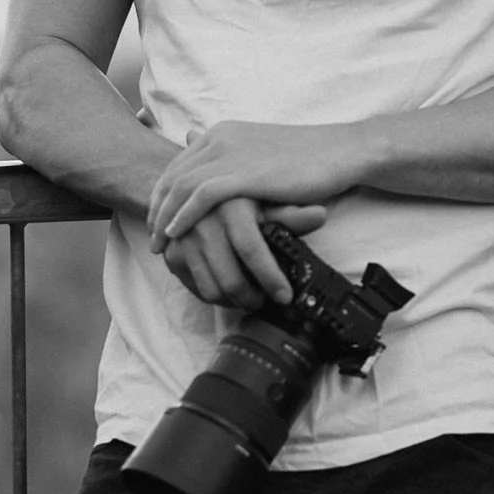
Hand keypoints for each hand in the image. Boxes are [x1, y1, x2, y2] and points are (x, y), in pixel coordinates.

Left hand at [147, 120, 365, 250]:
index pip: (179, 164)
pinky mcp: (245, 172)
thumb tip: (197, 147)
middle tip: (152, 237)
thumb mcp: (260, 152)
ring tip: (160, 244)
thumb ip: (231, 156)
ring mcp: (232, 153)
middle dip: (157, 208)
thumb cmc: (308, 158)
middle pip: (173, 175)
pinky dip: (184, 215)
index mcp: (224, 132)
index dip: (163, 193)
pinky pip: (201, 196)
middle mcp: (221, 137)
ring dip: (165, 217)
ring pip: (181, 186)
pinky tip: (177, 234)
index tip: (158, 219)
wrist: (343, 152)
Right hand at [159, 197, 328, 308]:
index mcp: (230, 206)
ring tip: (250, 298)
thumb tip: (322, 214)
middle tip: (266, 301)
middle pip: (230, 279)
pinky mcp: (171, 254)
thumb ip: (291, 214)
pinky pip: (196, 289)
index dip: (271, 278)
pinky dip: (215, 296)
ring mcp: (182, 240)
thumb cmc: (240, 200)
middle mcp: (202, 222)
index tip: (286, 296)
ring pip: (212, 289)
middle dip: (252, 298)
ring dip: (234, 301)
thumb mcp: (265, 201)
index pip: (253, 250)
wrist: (194, 192)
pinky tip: (229, 291)